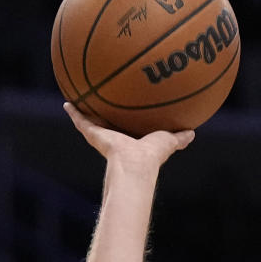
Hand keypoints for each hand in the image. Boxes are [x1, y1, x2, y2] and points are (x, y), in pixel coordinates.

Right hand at [63, 102, 193, 173]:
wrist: (135, 163)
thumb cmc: (153, 155)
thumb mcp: (169, 141)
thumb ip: (179, 138)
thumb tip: (193, 133)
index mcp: (132, 140)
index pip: (128, 128)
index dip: (127, 120)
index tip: (126, 110)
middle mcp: (117, 138)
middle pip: (109, 124)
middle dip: (105, 114)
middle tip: (101, 100)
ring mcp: (103, 137)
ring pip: (92, 122)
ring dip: (86, 111)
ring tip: (79, 98)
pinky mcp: (94, 135)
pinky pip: (81, 122)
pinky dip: (74, 113)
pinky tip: (67, 102)